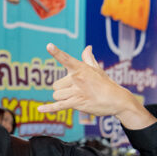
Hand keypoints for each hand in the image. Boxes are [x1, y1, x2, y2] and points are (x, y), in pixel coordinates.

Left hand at [37, 44, 155, 129]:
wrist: (117, 100)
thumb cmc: (105, 84)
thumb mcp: (97, 70)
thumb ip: (88, 59)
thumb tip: (87, 48)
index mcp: (81, 68)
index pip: (66, 59)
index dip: (57, 52)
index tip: (49, 45)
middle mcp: (77, 78)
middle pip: (55, 85)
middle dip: (61, 89)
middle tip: (75, 91)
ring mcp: (77, 91)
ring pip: (56, 95)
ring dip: (62, 98)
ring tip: (76, 98)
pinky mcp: (77, 103)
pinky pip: (58, 106)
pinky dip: (49, 108)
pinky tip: (39, 110)